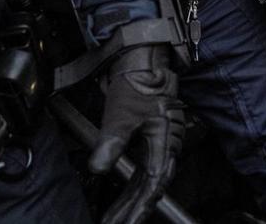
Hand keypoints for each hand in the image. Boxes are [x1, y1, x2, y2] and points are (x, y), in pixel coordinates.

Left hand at [89, 46, 183, 223]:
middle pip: (151, 186)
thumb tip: (98, 167)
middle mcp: (167, 144)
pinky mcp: (152, 136)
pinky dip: (132, 185)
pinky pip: (145, 168)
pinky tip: (122, 195)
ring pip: (147, 179)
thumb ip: (112, 142)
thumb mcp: (122, 113)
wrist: (144, 58)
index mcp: (165, 140)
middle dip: (133, 209)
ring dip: (131, 200)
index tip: (125, 222)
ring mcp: (160, 141)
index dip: (140, 206)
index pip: (154, 183)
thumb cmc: (138, 82)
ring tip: (115, 218)